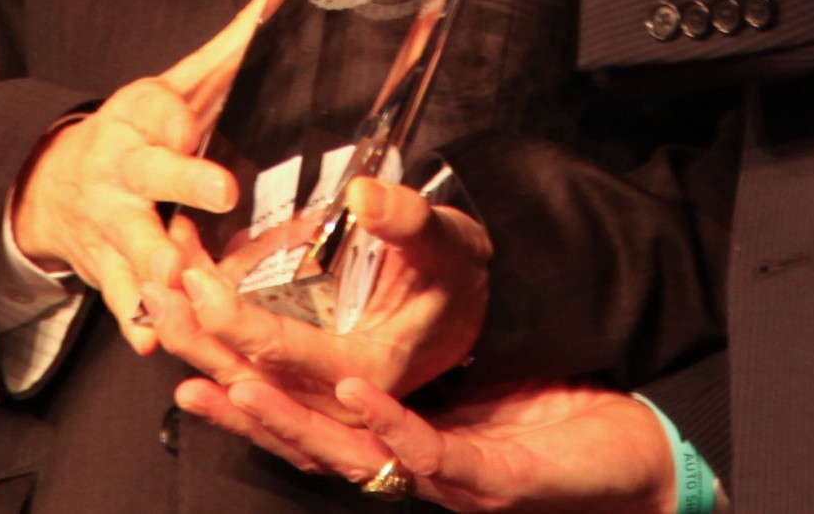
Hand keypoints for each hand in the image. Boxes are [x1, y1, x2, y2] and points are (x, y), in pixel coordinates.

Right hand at [8, 0, 262, 352]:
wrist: (56, 182)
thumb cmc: (144, 128)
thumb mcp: (178, 82)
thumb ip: (233, 42)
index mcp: (139, 115)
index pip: (155, 108)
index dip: (174, 117)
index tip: (192, 124)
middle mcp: (121, 167)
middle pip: (148, 173)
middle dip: (180, 181)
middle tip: (219, 192)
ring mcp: (110, 222)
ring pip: (131, 241)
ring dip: (153, 259)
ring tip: (176, 276)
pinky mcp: (105, 269)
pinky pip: (117, 298)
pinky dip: (132, 320)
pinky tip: (151, 340)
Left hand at [144, 177, 490, 416]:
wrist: (469, 305)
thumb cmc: (454, 271)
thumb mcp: (444, 237)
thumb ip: (404, 219)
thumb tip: (363, 195)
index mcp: (372, 367)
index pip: (286, 353)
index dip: (235, 319)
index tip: (197, 280)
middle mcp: (341, 400)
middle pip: (250, 377)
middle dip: (195, 329)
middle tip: (158, 278)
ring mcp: (321, 402)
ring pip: (243, 387)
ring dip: (192, 344)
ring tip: (155, 298)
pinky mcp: (307, 392)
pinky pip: (252, 394)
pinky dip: (213, 373)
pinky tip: (180, 356)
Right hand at [179, 370, 679, 512]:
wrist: (633, 465)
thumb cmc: (554, 429)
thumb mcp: (475, 383)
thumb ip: (420, 371)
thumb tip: (367, 333)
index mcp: (395, 440)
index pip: (303, 413)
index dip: (241, 386)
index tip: (183, 347)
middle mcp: (404, 466)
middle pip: (304, 434)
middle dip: (239, 399)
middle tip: (180, 361)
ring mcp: (442, 476)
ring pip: (348, 452)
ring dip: (290, 417)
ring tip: (241, 376)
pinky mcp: (489, 478)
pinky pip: (427, 450)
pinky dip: (387, 423)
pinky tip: (354, 392)